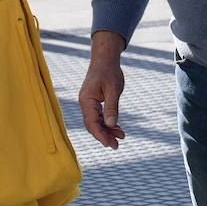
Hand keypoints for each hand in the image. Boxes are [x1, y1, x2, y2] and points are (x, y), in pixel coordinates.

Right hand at [79, 34, 127, 148]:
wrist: (105, 59)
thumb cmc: (109, 72)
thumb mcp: (114, 90)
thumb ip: (112, 108)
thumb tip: (110, 125)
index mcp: (87, 101)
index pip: (91, 123)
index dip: (100, 135)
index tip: (109, 144)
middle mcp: (85, 103)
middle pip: (92, 125)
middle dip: (104, 136)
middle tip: (116, 146)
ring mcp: (88, 103)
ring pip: (96, 122)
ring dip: (107, 130)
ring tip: (121, 137)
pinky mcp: (94, 102)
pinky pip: (99, 116)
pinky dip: (107, 123)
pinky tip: (117, 129)